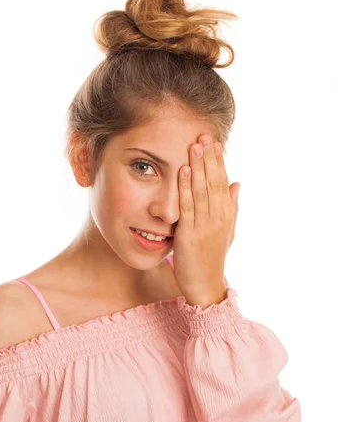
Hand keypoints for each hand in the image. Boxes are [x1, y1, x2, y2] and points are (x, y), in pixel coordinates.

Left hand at [172, 133, 239, 307]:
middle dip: (209, 158)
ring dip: (198, 166)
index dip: (219, 162)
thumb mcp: (226, 232)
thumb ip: (231, 208)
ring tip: (194, 145)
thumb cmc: (211, 259)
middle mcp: (218, 218)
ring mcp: (204, 225)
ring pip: (202, 190)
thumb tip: (237, 184)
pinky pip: (187, 206)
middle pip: (214, 182)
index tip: (215, 143)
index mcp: (226, 216)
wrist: (204, 286)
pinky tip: (184, 170)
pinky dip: (185, 187)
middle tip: (204, 135)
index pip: (223, 183)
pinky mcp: (189, 233)